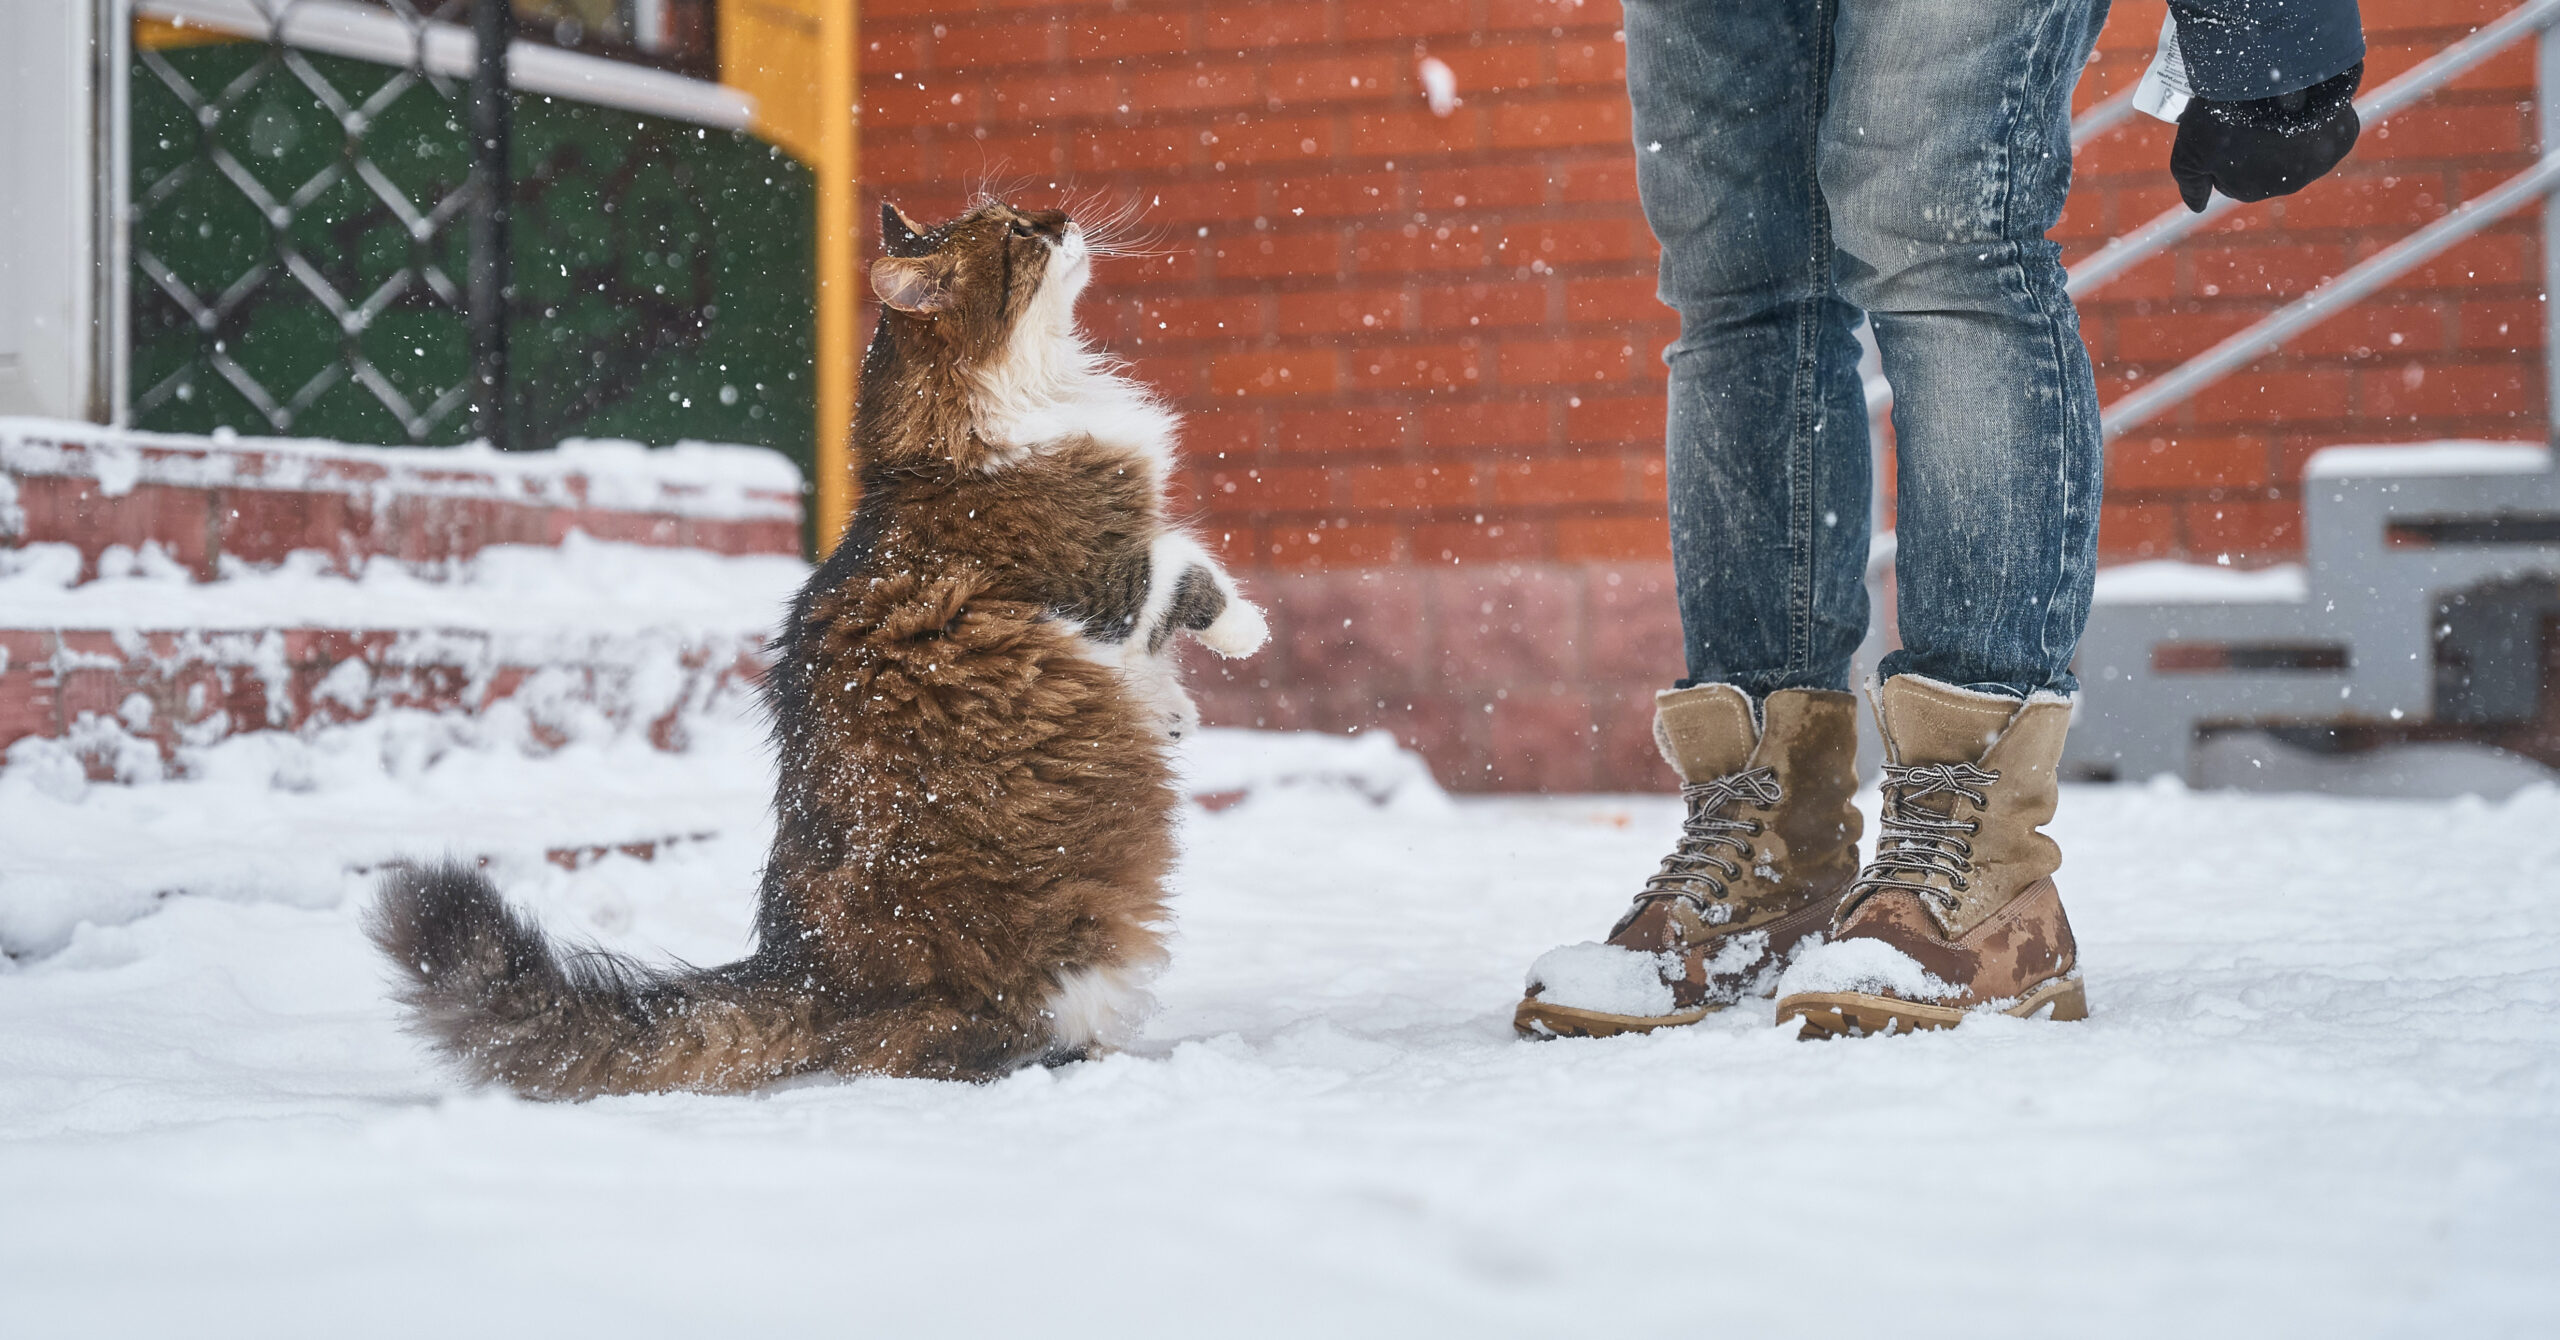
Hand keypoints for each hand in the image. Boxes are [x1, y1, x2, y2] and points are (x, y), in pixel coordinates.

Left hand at [2170, 62, 2361, 212]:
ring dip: (2289, 130)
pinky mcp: (2343, 138)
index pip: (2234, 176)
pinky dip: (2318, 117)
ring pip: (2300, 147)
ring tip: (2275, 101)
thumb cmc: (2224, 115)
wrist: (2269, 77)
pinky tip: (2304, 99)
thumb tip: (2198, 207)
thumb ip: (2191, 183)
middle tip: (2249, 109)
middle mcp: (2288, 185)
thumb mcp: (2189, 151)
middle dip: (2259, 141)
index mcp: (2249, 190)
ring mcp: (2319, 163)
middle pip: (2269, 164)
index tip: (2224, 124)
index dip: (2226, 147)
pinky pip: (2327, 129)